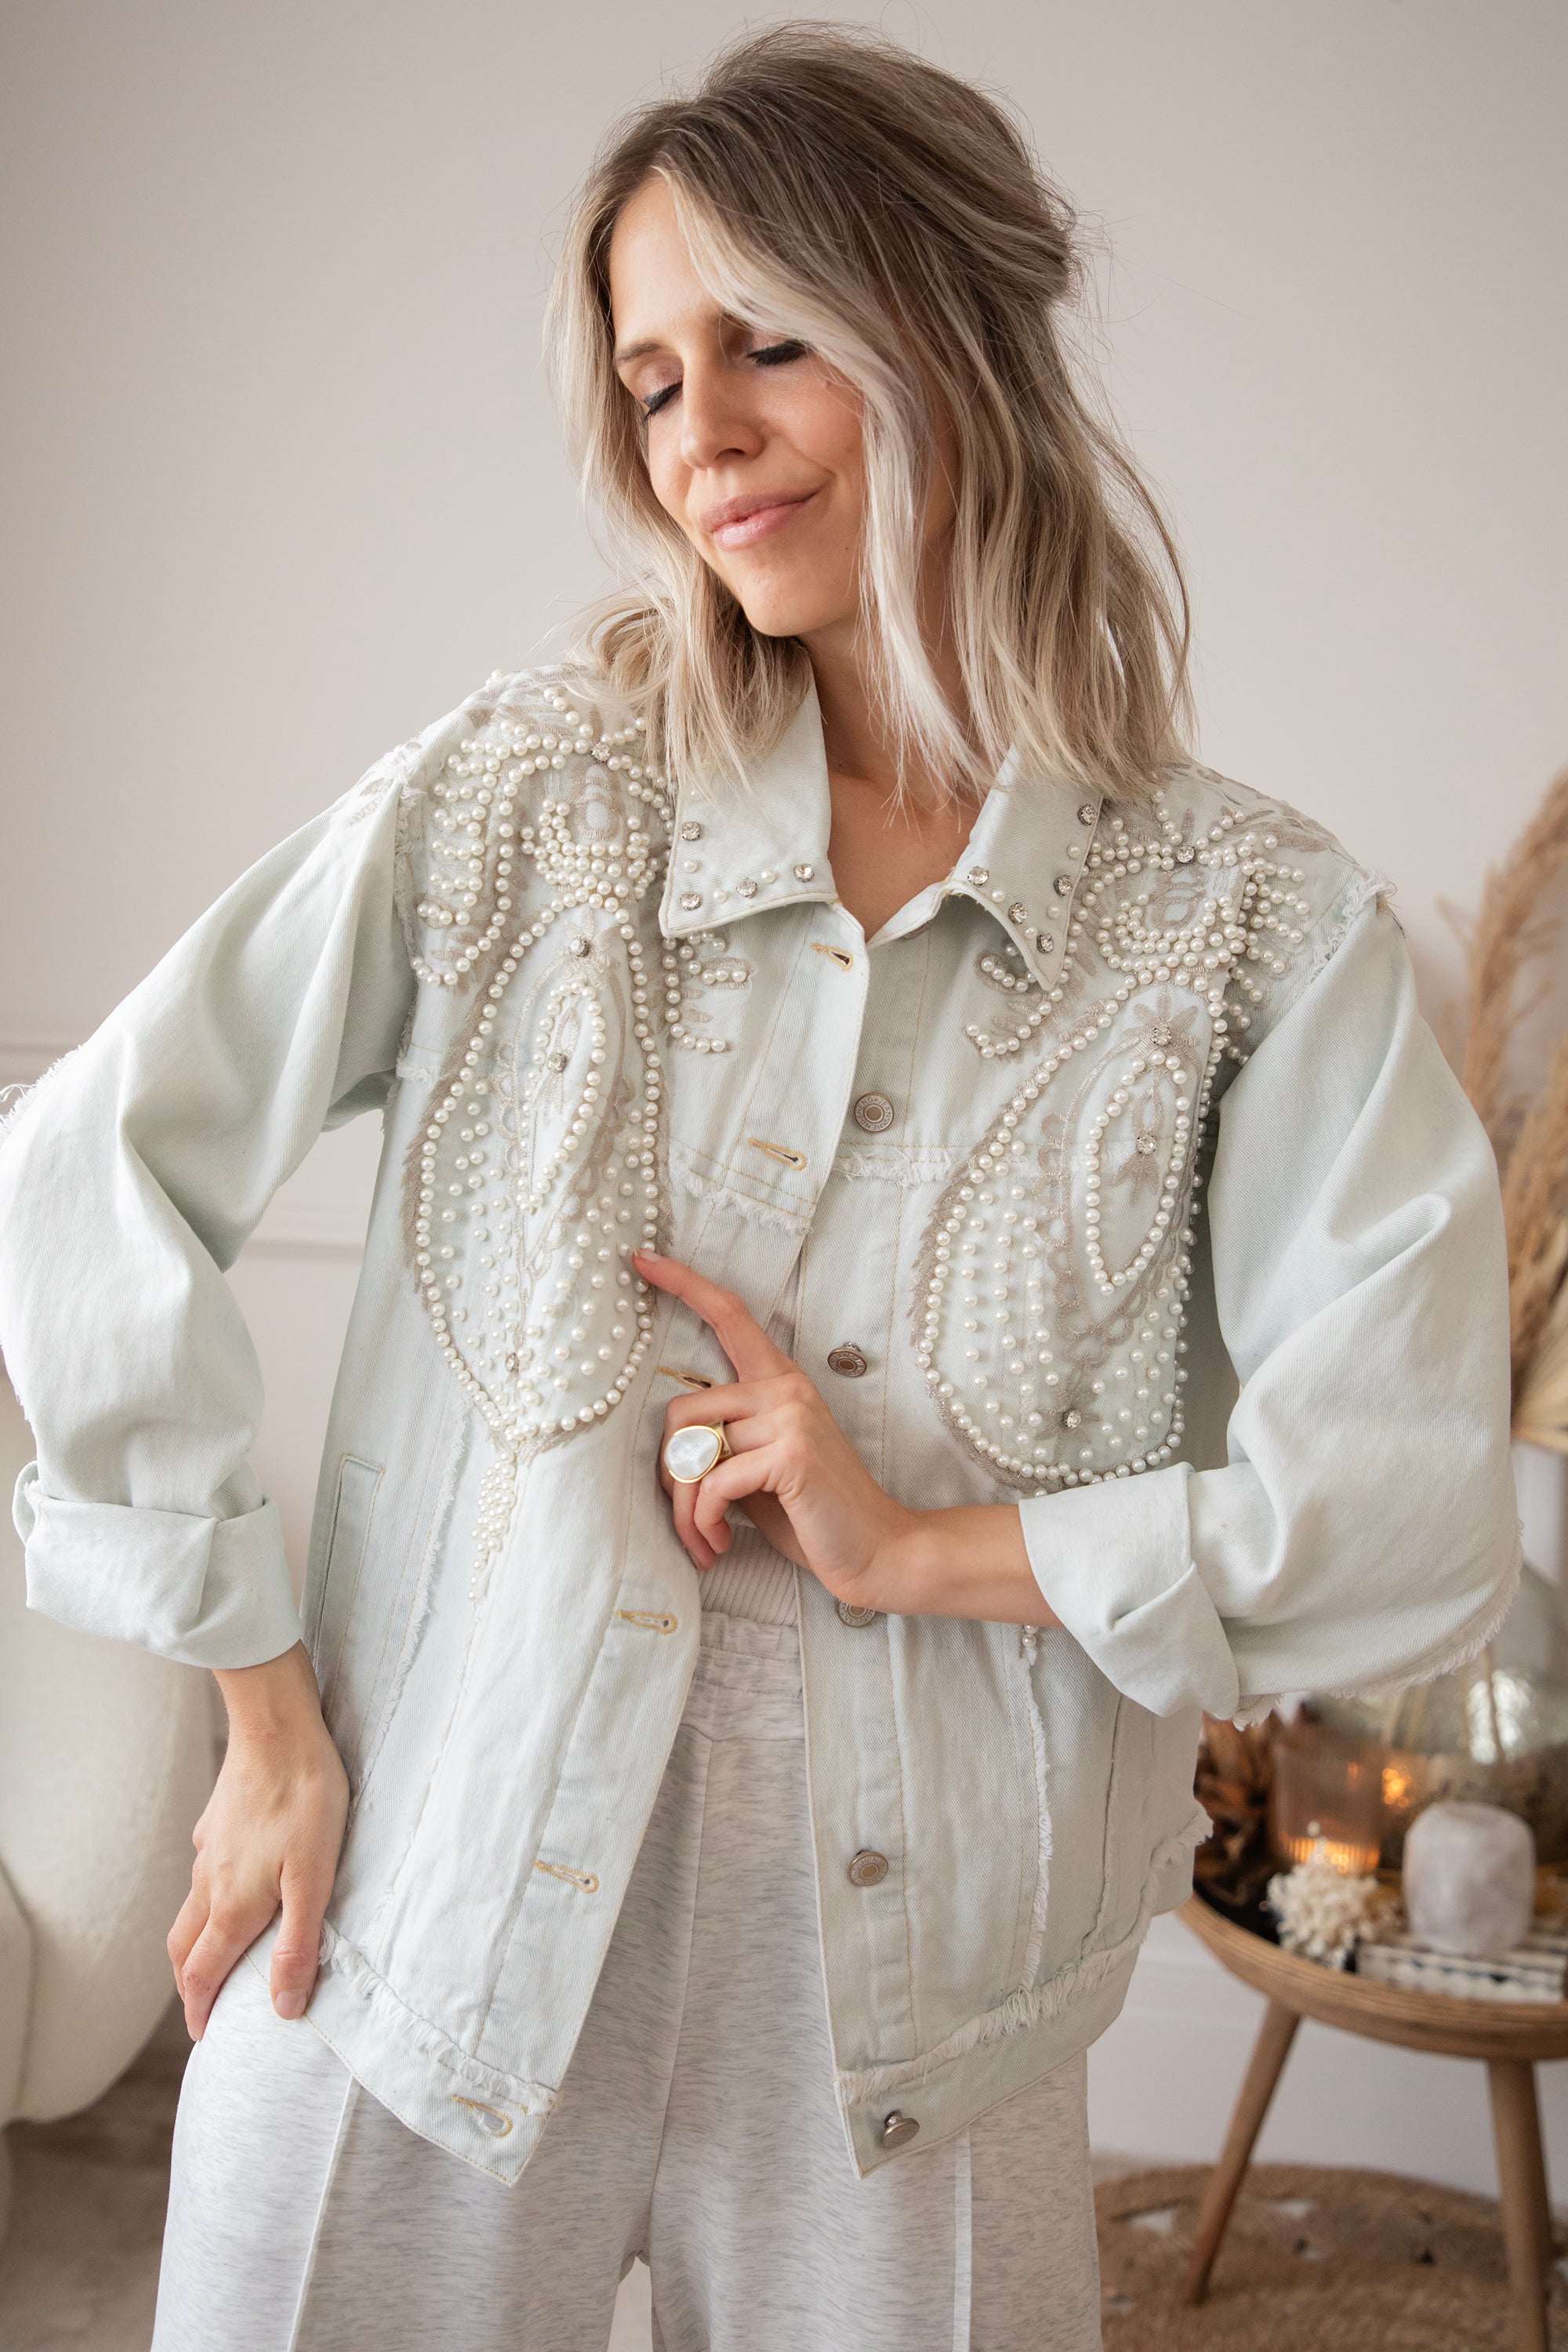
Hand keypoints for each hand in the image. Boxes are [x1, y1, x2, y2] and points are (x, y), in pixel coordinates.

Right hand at [167, 1642, 348, 2036]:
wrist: (277, 1726)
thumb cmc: (304, 1799)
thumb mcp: (314, 1878)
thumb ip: (298, 1944)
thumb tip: (283, 2008)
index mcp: (232, 1905)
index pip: (202, 1974)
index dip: (200, 2009)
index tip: (205, 2037)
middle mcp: (210, 1882)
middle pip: (184, 1947)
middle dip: (189, 1983)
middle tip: (203, 2005)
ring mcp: (208, 1849)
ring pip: (190, 1910)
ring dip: (196, 1942)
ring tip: (216, 1955)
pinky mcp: (216, 1821)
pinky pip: (204, 1873)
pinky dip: (209, 1898)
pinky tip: (232, 1885)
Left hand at [634, 1250, 1056, 1627]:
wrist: (877, 1552)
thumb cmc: (812, 1515)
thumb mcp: (760, 1469)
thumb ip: (725, 1443)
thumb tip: (671, 1448)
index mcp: (780, 1382)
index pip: (729, 1315)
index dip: (683, 1284)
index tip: (642, 1257)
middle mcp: (785, 1387)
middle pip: (680, 1410)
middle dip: (671, 1475)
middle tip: (689, 1519)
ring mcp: (791, 1416)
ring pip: (692, 1452)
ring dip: (686, 1510)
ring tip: (704, 1540)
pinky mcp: (791, 1453)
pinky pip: (713, 1483)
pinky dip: (704, 1522)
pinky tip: (720, 1543)